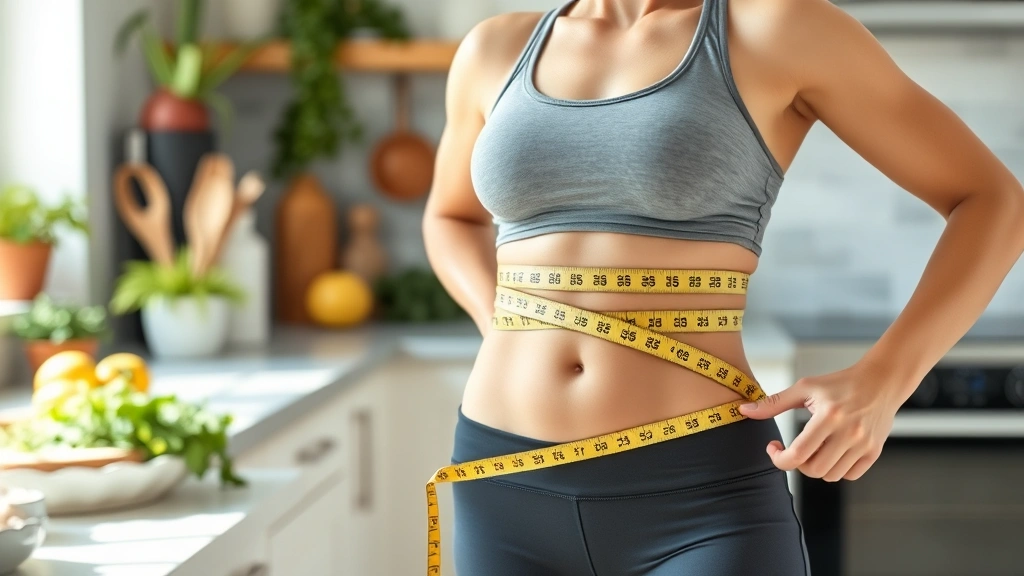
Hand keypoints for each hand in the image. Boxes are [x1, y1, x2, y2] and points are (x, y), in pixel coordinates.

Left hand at [738, 362, 905, 480]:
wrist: (880, 382)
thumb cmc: (839, 383)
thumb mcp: (804, 387)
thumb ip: (773, 403)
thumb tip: (743, 410)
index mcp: (828, 416)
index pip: (798, 454)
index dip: (779, 458)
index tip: (774, 448)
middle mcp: (849, 433)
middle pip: (813, 470)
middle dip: (797, 463)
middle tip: (794, 448)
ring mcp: (864, 445)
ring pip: (831, 476)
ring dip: (816, 467)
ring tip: (815, 447)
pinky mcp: (874, 452)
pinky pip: (849, 475)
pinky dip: (836, 469)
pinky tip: (831, 451)